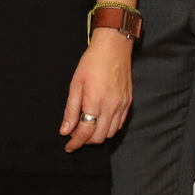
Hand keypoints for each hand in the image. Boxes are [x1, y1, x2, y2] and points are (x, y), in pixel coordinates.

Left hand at [62, 31, 133, 150]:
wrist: (114, 48)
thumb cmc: (92, 62)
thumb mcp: (75, 84)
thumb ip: (71, 110)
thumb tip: (65, 130)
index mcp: (95, 102)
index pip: (85, 132)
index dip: (76, 142)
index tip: (68, 147)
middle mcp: (111, 107)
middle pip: (99, 137)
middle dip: (86, 141)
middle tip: (75, 137)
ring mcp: (122, 106)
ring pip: (111, 133)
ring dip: (98, 136)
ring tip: (87, 129)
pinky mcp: (128, 102)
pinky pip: (120, 124)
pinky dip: (109, 128)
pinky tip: (101, 122)